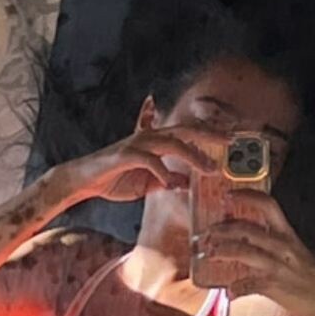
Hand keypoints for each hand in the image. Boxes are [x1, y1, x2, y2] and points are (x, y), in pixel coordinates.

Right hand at [68, 126, 226, 205]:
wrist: (84, 181)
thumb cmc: (114, 179)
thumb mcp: (147, 184)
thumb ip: (167, 182)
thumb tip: (187, 185)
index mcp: (156, 141)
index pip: (187, 133)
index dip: (208, 133)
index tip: (229, 139)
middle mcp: (150, 137)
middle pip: (185, 130)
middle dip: (209, 135)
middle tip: (230, 142)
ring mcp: (138, 143)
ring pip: (172, 143)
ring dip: (193, 156)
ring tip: (209, 170)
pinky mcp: (126, 155)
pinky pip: (150, 161)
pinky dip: (163, 172)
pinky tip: (171, 184)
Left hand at [200, 192, 314, 315]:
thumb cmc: (309, 278)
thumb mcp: (296, 252)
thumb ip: (275, 243)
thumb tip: (247, 238)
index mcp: (288, 235)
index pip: (268, 206)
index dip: (246, 197)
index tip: (228, 195)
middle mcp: (283, 246)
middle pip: (247, 229)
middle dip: (223, 229)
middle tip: (207, 233)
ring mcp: (278, 266)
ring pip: (244, 252)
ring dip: (222, 251)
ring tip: (210, 254)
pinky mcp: (274, 286)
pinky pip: (249, 285)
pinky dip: (236, 289)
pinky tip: (229, 292)